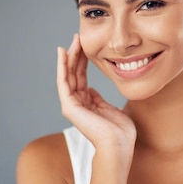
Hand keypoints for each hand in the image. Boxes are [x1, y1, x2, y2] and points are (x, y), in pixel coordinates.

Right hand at [57, 34, 135, 154]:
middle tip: (78, 37)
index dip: (83, 61)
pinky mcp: (69, 106)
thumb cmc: (120, 132)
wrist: (118, 145)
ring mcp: (71, 105)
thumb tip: (90, 90)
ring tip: (73, 41)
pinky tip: (64, 53)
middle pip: (74, 73)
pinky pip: (64, 82)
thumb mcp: (109, 109)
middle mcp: (77, 103)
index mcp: (87, 103)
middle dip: (76, 55)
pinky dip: (62, 67)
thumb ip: (98, 99)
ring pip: (68, 75)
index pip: (81, 77)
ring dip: (70, 56)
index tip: (86, 46)